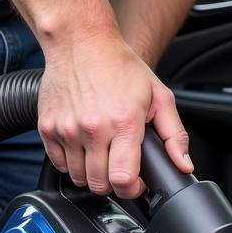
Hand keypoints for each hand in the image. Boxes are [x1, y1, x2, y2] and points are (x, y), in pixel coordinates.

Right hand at [37, 32, 192, 199]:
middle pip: (100, 184)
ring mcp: (67, 129)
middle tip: (121, 170)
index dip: (133, 190)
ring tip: (104, 158)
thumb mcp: (159, 97)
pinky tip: (85, 149)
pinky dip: (72, 164)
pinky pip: (59, 164)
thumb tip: (184, 165)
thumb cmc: (121, 67)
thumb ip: (174, 135)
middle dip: (114, 184)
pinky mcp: (47, 127)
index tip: (137, 184)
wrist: (81, 43)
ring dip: (92, 175)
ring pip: (78, 177)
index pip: (123, 179)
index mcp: (123, 123)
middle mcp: (93, 129)